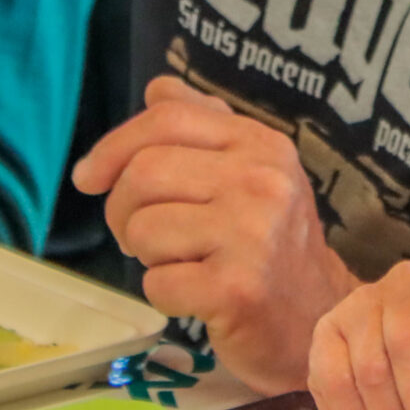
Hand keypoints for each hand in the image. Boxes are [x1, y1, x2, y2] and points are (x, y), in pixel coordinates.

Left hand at [74, 76, 358, 392]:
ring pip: (143, 229)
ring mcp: (253, 235)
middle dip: (122, 210)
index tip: (89, 177)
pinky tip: (196, 296)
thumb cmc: (273, 245)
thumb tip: (156, 89)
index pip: (168, 118)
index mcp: (262, 144)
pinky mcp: (238, 290)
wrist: (320, 319)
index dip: (114, 144)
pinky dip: (163, 295)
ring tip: (180, 263)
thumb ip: (204, 126)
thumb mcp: (252, 172)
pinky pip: (157, 283)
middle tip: (140, 236)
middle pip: (144, 173)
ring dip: (145, 255)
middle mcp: (263, 181)